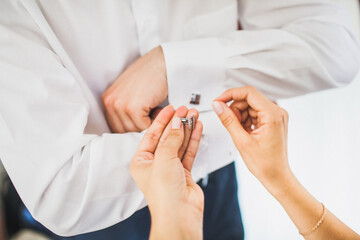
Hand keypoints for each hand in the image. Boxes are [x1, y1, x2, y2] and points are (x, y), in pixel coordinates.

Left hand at [102, 46, 166, 132]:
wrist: (162, 63)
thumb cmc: (151, 76)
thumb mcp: (130, 93)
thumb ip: (125, 110)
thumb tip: (131, 130)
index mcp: (108, 100)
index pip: (115, 126)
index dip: (132, 126)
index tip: (144, 121)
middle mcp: (109, 102)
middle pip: (124, 131)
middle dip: (140, 126)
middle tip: (152, 113)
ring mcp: (119, 105)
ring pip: (134, 130)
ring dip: (148, 123)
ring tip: (155, 108)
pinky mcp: (132, 108)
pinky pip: (144, 126)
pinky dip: (155, 120)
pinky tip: (158, 107)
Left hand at [130, 105, 203, 239]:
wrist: (180, 214)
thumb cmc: (164, 194)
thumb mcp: (164, 159)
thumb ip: (172, 139)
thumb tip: (177, 123)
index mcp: (141, 161)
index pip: (152, 134)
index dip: (162, 120)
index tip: (171, 108)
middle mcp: (155, 164)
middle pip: (167, 137)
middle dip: (177, 123)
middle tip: (185, 110)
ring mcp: (170, 168)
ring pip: (179, 143)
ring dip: (187, 129)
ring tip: (194, 115)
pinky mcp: (184, 172)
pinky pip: (188, 151)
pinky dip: (193, 139)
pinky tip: (197, 128)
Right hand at [212, 86, 289, 194]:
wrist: (276, 176)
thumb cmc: (266, 164)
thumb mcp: (242, 141)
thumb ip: (228, 120)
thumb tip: (218, 106)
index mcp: (273, 114)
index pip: (249, 93)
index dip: (230, 94)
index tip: (218, 101)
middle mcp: (277, 112)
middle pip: (248, 99)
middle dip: (235, 109)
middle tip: (230, 123)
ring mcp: (275, 116)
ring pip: (249, 106)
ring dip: (239, 116)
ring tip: (239, 132)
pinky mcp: (272, 120)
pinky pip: (254, 113)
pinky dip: (245, 121)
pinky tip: (244, 132)